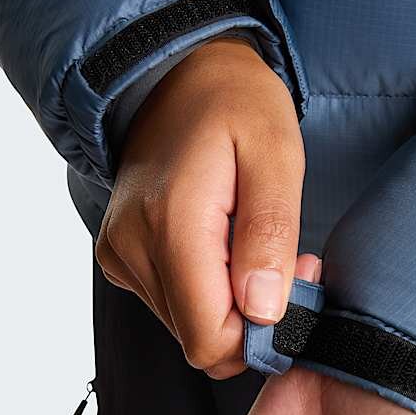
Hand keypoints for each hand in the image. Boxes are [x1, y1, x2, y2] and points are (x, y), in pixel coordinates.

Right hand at [95, 35, 318, 378]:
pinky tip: (224, 248)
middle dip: (252, 319)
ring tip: (252, 246)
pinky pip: (173, 307)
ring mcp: (119, 254)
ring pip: (188, 329)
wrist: (178, 73)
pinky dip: (207, 293)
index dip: (262, 333)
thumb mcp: (276, 156)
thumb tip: (262, 312)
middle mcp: (131, 247)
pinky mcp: (119, 257)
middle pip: (200, 342)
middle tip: (284, 262)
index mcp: (171, 224)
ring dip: (231, 305)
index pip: (210, 340)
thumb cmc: (237, 106)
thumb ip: (269, 235)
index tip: (296, 280)